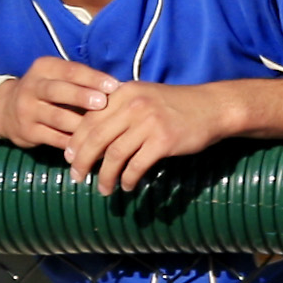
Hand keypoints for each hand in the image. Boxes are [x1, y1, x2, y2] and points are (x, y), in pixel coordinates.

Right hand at [0, 56, 117, 151]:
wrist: (6, 110)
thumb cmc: (46, 91)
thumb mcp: (56, 77)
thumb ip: (81, 81)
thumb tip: (119, 89)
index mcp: (44, 68)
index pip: (70, 71)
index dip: (92, 78)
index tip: (114, 85)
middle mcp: (33, 87)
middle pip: (59, 92)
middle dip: (81, 97)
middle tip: (103, 103)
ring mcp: (28, 111)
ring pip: (58, 118)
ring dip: (81, 125)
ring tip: (102, 130)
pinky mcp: (28, 132)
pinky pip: (55, 139)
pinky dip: (75, 144)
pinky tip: (92, 148)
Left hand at [64, 79, 232, 192]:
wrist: (212, 107)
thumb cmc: (176, 106)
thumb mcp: (143, 97)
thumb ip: (119, 110)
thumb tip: (91, 136)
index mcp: (123, 93)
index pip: (89, 119)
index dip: (76, 142)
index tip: (69, 158)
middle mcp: (133, 105)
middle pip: (96, 137)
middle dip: (82, 161)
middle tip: (77, 178)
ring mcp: (148, 122)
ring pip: (114, 154)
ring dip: (105, 176)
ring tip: (102, 189)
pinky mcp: (163, 140)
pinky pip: (136, 165)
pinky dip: (128, 179)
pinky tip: (127, 186)